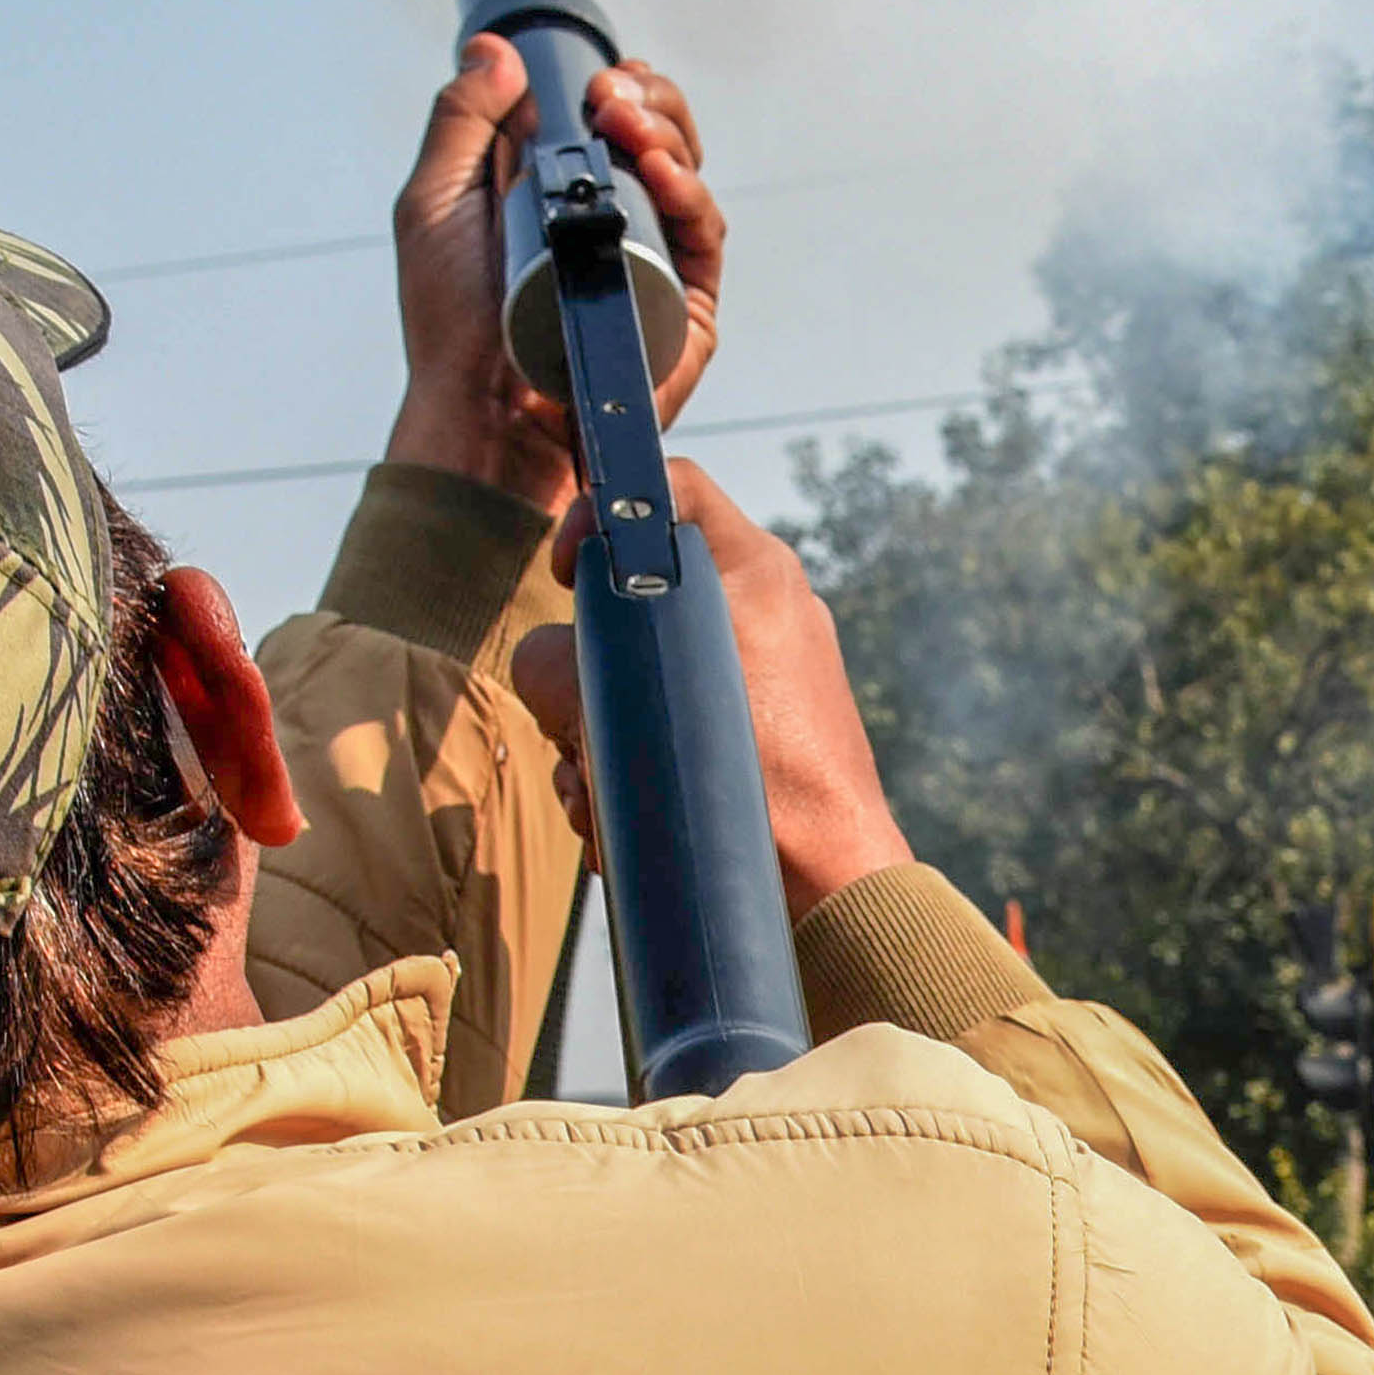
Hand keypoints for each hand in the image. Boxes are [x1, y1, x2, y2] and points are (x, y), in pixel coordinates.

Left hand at [387, 35, 721, 512]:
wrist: (479, 408)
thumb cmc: (453, 325)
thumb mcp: (434, 203)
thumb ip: (461, 123)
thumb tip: (494, 51)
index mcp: (565, 196)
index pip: (615, 125)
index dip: (623, 91)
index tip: (603, 77)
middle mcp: (616, 226)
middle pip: (662, 140)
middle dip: (648, 102)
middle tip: (611, 96)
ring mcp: (653, 263)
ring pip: (687, 176)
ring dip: (666, 133)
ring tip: (625, 122)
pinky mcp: (684, 307)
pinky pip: (703, 234)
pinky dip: (688, 192)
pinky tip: (658, 170)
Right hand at [511, 461, 911, 921]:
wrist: (826, 886)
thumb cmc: (752, 783)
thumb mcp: (638, 701)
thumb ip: (566, 662)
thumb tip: (546, 664)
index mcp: (750, 572)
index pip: (666, 487)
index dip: (600, 512)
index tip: (564, 571)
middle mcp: (754, 613)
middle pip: (623, 600)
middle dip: (583, 676)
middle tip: (586, 725)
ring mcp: (752, 680)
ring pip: (628, 680)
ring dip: (596, 743)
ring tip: (608, 797)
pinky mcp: (742, 743)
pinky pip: (658, 736)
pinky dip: (627, 779)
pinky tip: (622, 825)